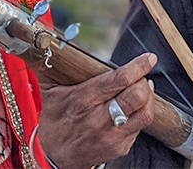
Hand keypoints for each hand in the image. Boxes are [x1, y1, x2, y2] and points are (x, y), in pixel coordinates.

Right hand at [38, 53, 156, 168]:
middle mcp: (98, 119)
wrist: (53, 155)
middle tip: (141, 74)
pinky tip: (134, 107)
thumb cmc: (55, 119)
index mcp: (83, 100)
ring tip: (143, 88)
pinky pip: (140, 128)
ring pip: (145, 113)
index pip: (119, 80)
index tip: (148, 58)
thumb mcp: (49, 90)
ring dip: (148, 98)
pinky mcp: (119, 148)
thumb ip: (50, 63)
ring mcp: (111, 136)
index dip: (138, 66)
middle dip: (143, 80)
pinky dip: (141, 114)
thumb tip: (43, 37)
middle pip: (137, 95)